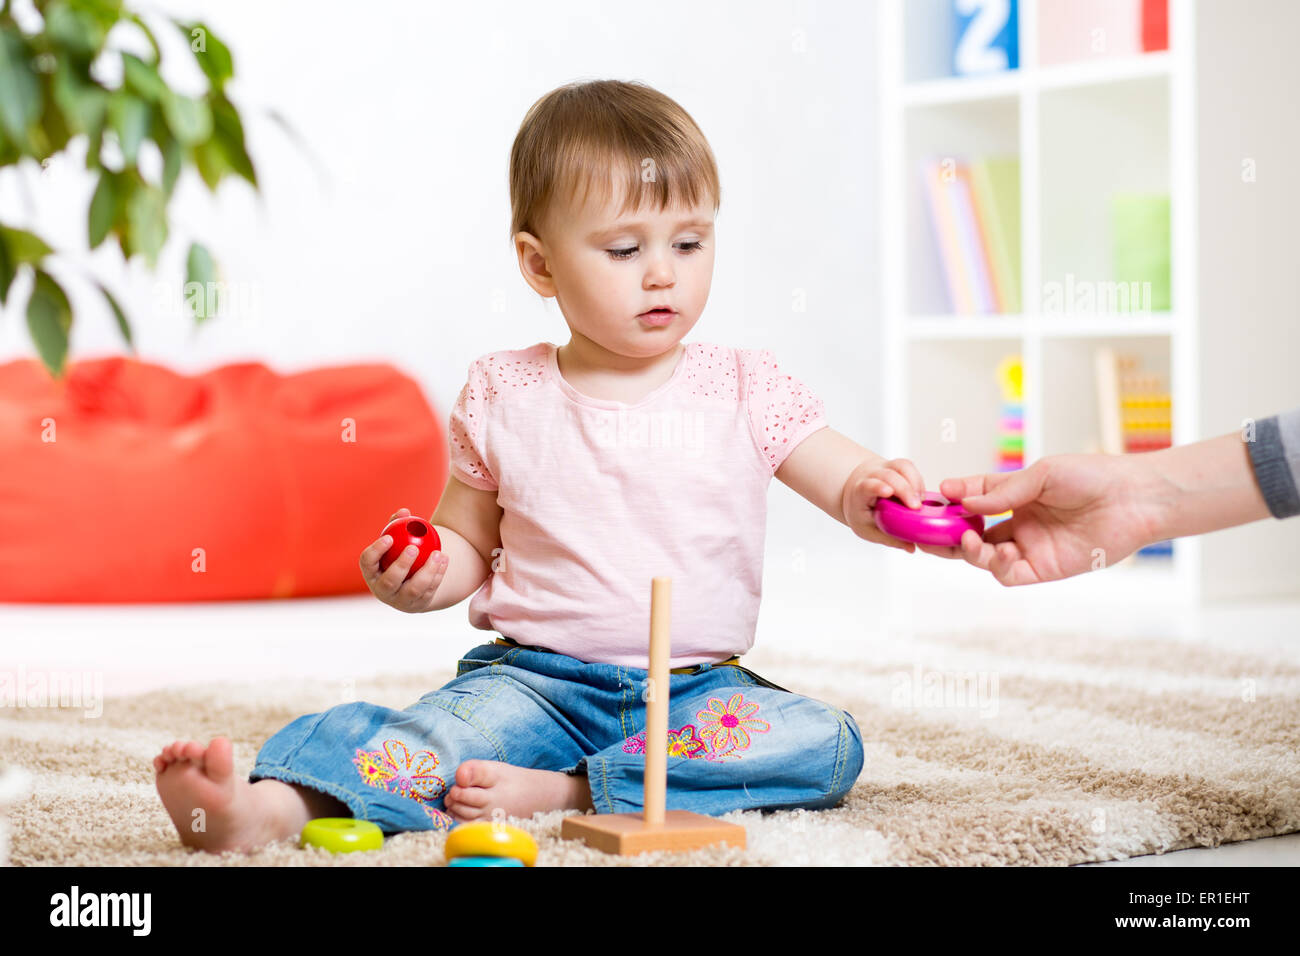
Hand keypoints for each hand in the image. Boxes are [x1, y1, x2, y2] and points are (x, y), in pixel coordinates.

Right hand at [359, 507, 449, 611]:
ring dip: (427, 571)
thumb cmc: (400, 552)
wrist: (414, 579)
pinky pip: (429, 591)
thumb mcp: (398, 540)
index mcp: (371, 572)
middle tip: (413, 547)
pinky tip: (444, 559)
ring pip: (413, 590)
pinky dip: (438, 575)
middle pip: (390, 581)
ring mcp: (400, 601)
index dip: (376, 551)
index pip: (367, 562)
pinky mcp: (418, 605)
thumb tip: (404, 511)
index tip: (389, 537)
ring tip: (438, 553)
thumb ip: (399, 525)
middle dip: (401, 565)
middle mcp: (382, 590)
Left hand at [844, 457, 925, 553]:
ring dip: (915, 482)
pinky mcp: (897, 466)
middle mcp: (872, 476)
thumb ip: (890, 539)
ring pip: (901, 466)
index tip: (888, 492)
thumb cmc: (862, 513)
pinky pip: (909, 467)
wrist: (857, 493)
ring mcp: (885, 468)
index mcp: (860, 493)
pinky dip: (918, 480)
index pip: (867, 485)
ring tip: (922, 502)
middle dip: (905, 489)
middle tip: (916, 506)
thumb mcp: (869, 530)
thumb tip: (911, 547)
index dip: (878, 486)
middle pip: (889, 476)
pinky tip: (921, 496)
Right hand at [940, 454, 1161, 585]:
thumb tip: (962, 500)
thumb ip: (1002, 491)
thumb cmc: (1093, 477)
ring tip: (967, 537)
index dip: (953, 501)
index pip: (974, 502)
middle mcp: (1020, 526)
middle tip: (929, 531)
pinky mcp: (1045, 569)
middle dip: (948, 535)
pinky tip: (1000, 550)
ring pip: (985, 558)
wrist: (1134, 498)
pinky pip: (1010, 575)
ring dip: (968, 551)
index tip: (934, 496)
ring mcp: (1031, 548)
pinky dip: (997, 566)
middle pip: (972, 535)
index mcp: (1017, 499)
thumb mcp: (1041, 474)